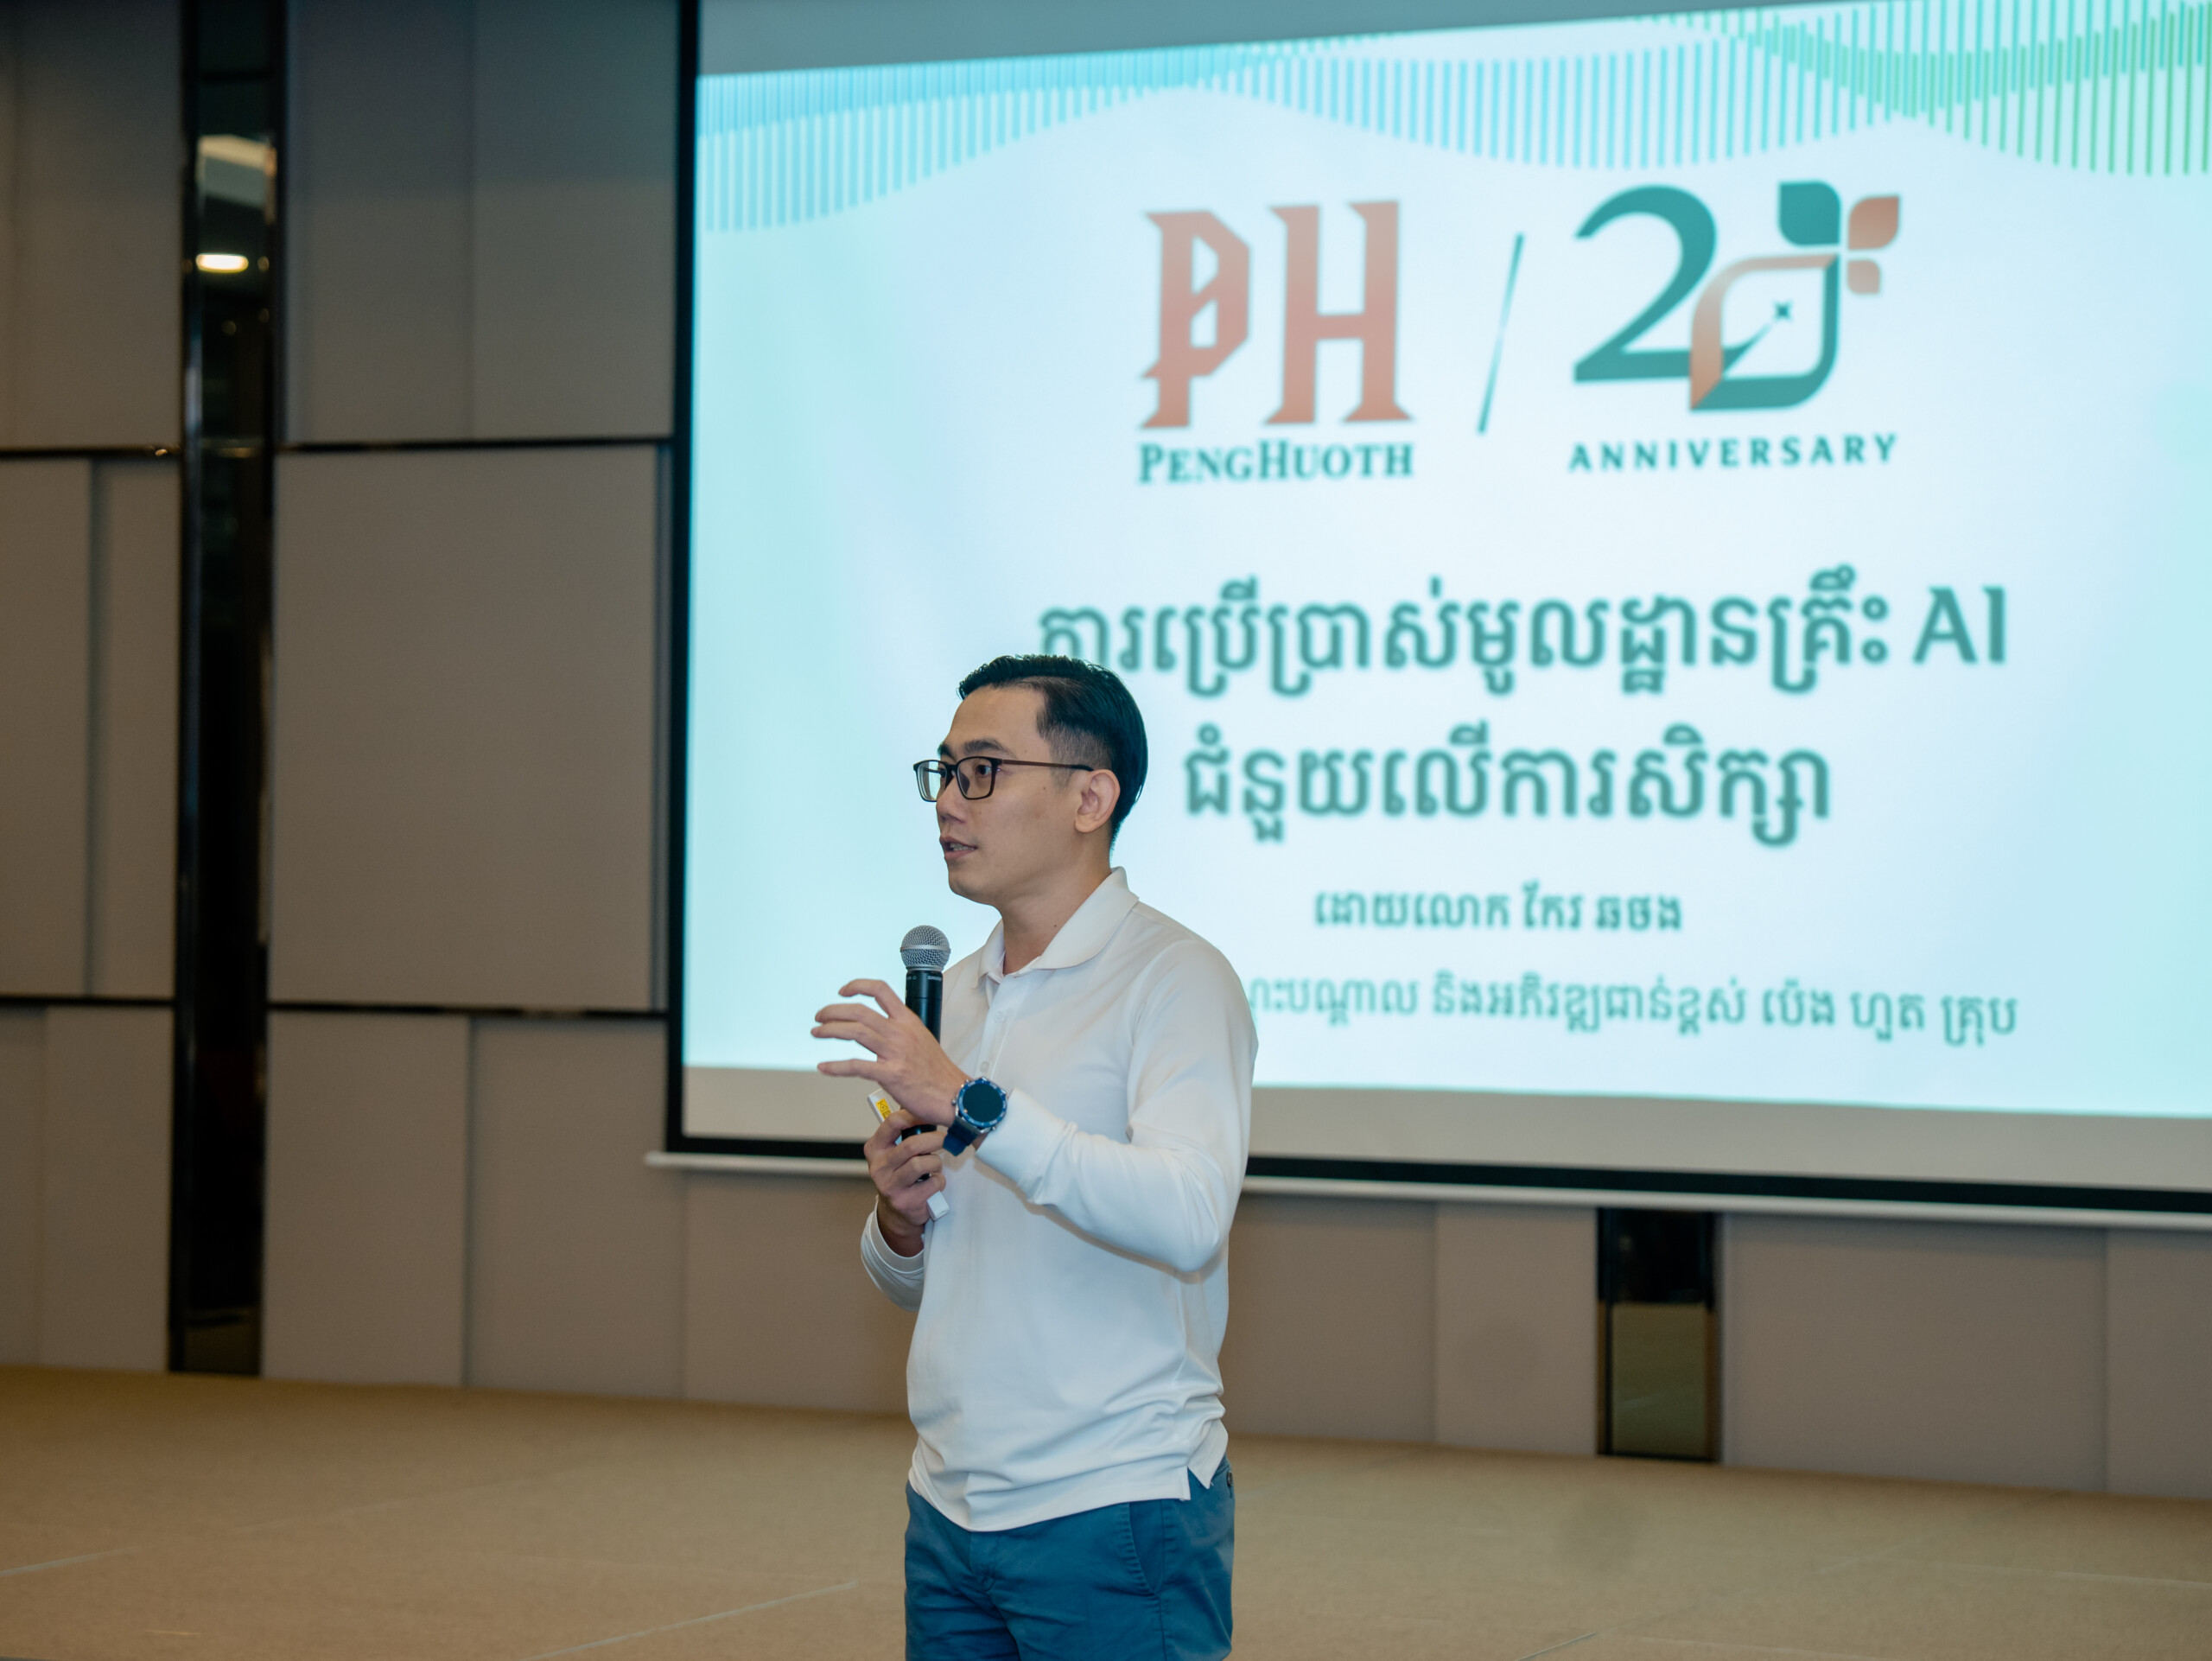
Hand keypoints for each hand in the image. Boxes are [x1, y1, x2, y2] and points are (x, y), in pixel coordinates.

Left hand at [812, 979, 967, 1126]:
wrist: (955, 1095)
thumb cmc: (938, 1073)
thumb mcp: (922, 1041)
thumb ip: (901, 1033)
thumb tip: (881, 1032)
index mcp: (908, 1021)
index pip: (881, 991)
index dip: (858, 986)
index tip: (843, 991)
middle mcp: (900, 1032)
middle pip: (860, 1010)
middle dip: (833, 1011)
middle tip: (820, 1016)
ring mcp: (896, 1053)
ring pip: (855, 1031)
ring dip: (830, 1030)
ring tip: (817, 1032)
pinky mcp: (891, 1075)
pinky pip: (857, 1066)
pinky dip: (836, 1066)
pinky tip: (824, 1067)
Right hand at [865, 1109, 943, 1253]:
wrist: (897, 1212)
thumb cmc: (900, 1173)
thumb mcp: (893, 1151)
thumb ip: (904, 1132)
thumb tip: (924, 1105)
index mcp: (874, 1149)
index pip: (892, 1123)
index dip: (915, 1115)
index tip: (931, 1113)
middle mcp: (878, 1167)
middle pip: (911, 1145)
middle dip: (934, 1139)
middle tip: (944, 1138)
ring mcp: (890, 1186)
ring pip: (921, 1164)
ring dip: (936, 1162)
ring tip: (935, 1164)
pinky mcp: (905, 1201)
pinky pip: (932, 1183)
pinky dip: (939, 1180)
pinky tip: (934, 1181)